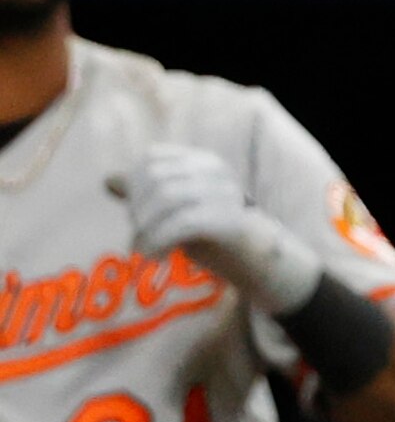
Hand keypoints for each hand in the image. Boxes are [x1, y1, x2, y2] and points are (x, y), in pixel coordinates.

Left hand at [113, 143, 324, 312]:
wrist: (257, 261)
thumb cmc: (213, 235)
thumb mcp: (173, 211)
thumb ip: (145, 194)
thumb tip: (109, 179)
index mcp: (202, 161)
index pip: (151, 159)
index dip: (134, 188)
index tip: (138, 217)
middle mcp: (216, 171)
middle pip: (155, 179)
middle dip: (137, 212)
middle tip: (139, 239)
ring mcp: (227, 193)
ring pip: (166, 198)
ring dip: (146, 230)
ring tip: (145, 251)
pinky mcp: (231, 219)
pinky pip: (182, 223)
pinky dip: (159, 241)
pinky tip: (157, 257)